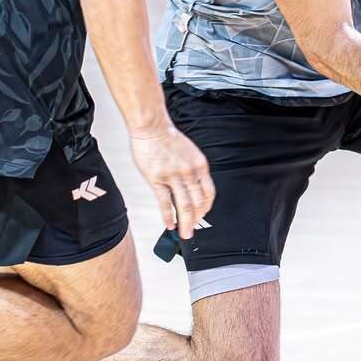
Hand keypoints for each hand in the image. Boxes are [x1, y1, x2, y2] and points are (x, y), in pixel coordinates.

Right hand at [129, 124, 215, 238]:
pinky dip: (168, 216)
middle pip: (197, 203)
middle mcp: (189, 172)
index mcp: (200, 165)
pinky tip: (170, 224)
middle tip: (192, 230)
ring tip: (185, 233)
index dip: (206, 208)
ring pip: (184, 206)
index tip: (202, 215)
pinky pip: (165, 202)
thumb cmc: (168, 138)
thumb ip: (193, 170)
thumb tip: (194, 188)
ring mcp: (173, 177)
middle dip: (196, 220)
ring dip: (185, 223)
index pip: (208, 193)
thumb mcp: (189, 153)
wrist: (152, 127)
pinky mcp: (157, 179)